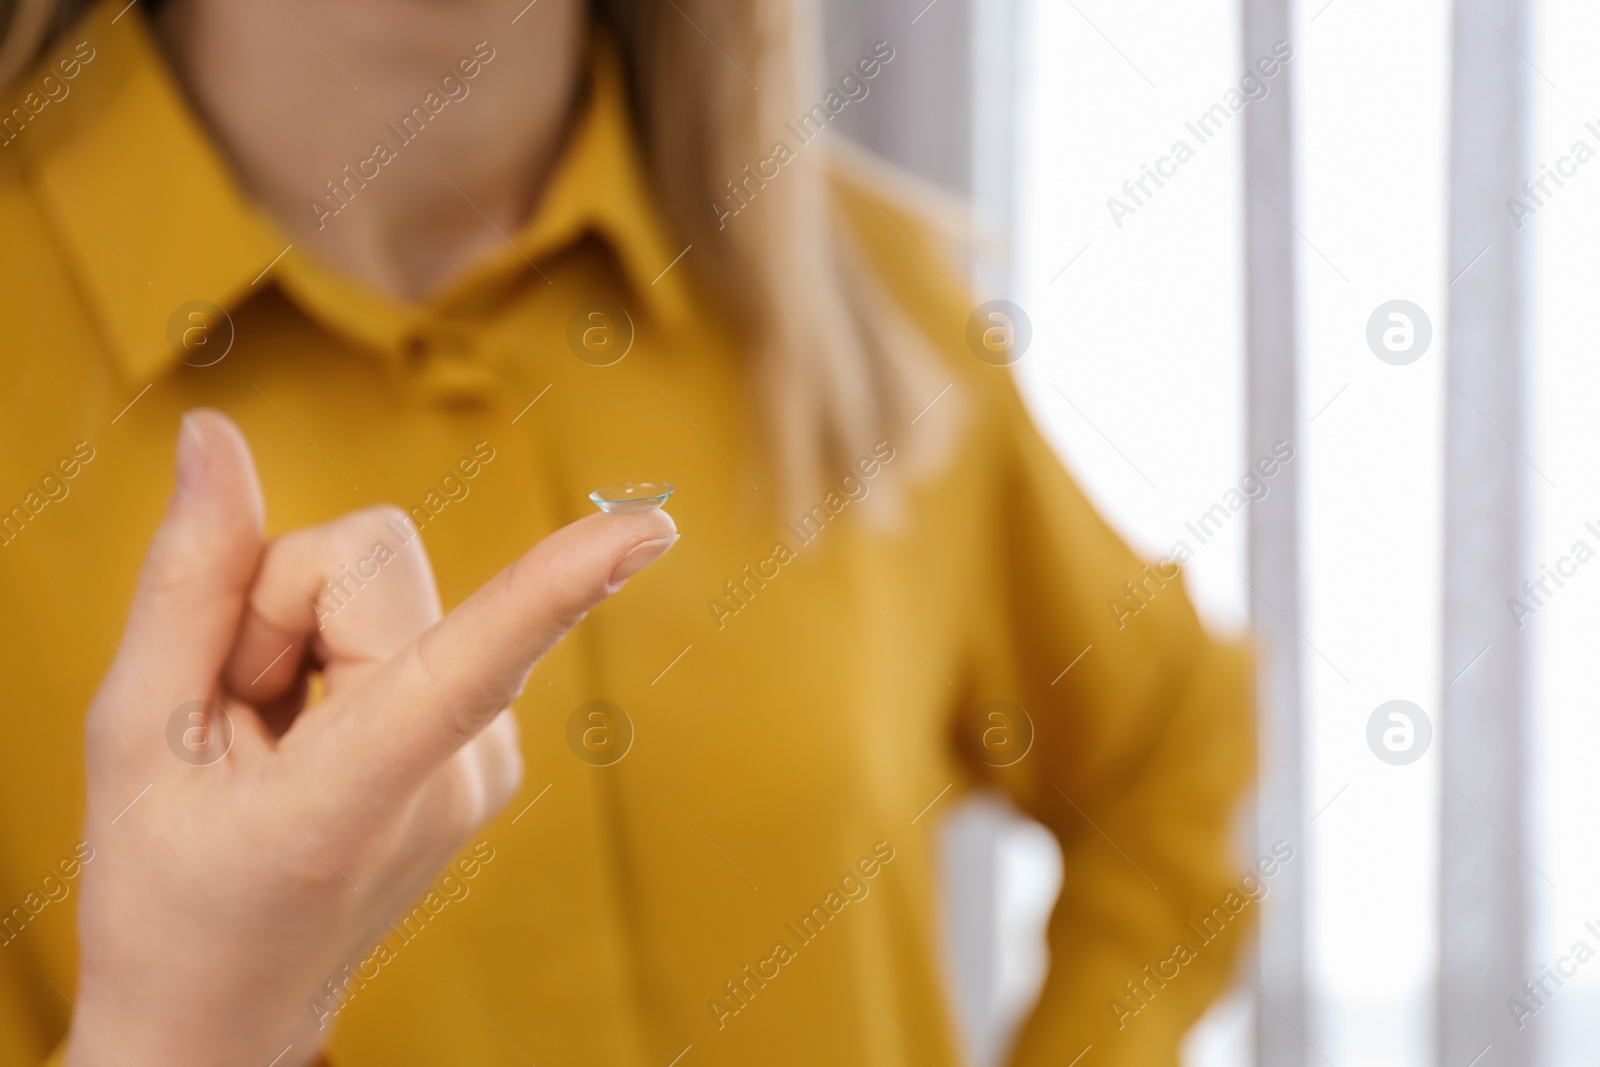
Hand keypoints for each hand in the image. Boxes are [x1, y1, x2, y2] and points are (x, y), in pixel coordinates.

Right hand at [65, 410, 676, 1066]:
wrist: (220, 1011)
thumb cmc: (166, 888)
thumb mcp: (136, 733)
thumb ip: (188, 580)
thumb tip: (213, 437)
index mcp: (367, 790)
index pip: (473, 660)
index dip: (559, 583)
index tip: (653, 527)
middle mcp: (464, 771)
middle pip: (373, 557)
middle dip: (280, 605)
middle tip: (240, 712)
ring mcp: (491, 763)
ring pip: (391, 582)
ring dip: (308, 633)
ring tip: (274, 741)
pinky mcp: (492, 747)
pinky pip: (417, 623)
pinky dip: (345, 657)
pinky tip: (312, 738)